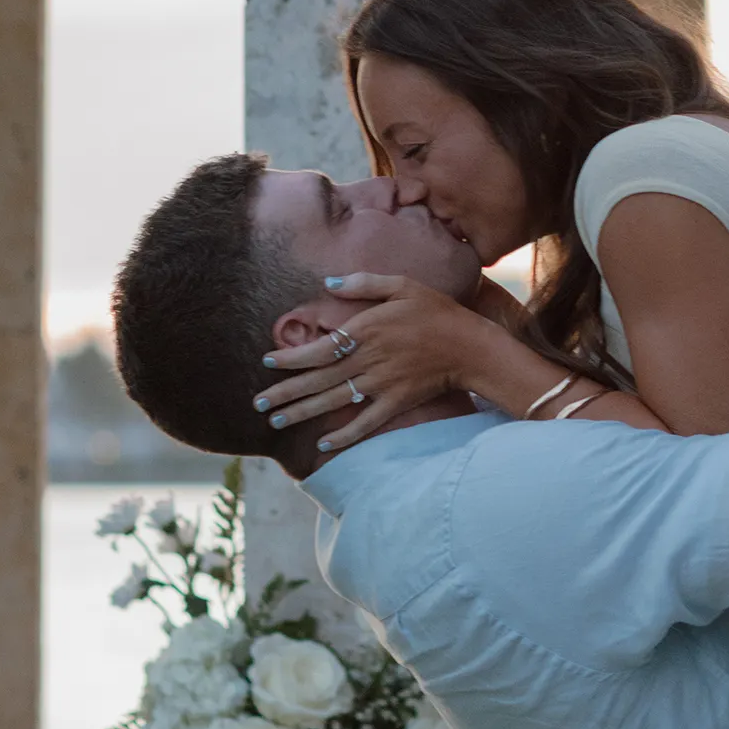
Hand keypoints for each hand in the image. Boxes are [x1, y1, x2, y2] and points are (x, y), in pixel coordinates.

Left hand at [254, 273, 495, 451]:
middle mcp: (368, 360)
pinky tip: (324, 445)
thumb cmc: (437, 312)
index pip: (319, 348)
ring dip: (303, 413)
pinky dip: (345, 436)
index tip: (268, 363)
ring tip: (276, 421)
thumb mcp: (402, 285)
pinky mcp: (397, 402)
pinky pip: (366, 422)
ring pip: (334, 402)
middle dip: (286, 392)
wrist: (471, 346)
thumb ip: (363, 283)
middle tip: (258, 403)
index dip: (291, 358)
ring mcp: (382, 384)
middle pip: (319, 379)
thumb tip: (327, 283)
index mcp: (366, 331)